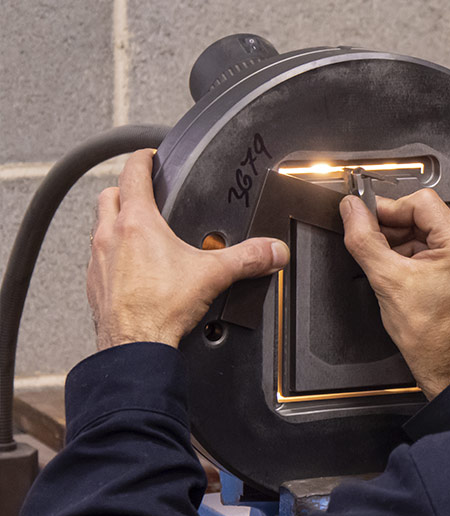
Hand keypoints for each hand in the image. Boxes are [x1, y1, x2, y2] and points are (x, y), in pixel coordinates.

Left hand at [87, 149, 289, 350]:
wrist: (134, 346)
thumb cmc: (159, 309)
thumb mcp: (214, 275)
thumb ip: (248, 258)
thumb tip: (273, 250)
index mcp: (137, 223)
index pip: (132, 174)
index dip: (142, 159)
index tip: (149, 155)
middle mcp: (110, 237)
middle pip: (108, 195)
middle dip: (125, 189)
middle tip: (142, 191)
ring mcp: (98, 261)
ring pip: (99, 226)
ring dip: (116, 223)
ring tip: (139, 231)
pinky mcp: (95, 285)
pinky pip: (99, 259)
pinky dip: (112, 255)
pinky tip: (133, 270)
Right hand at [340, 190, 449, 399]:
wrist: (444, 359)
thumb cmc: (428, 331)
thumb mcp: (387, 279)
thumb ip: (365, 239)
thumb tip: (352, 210)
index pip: (421, 202)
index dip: (389, 209)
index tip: (367, 217)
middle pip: (424, 214)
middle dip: (394, 227)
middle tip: (372, 241)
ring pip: (427, 228)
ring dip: (402, 240)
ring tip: (389, 263)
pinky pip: (434, 242)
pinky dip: (413, 250)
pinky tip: (401, 267)